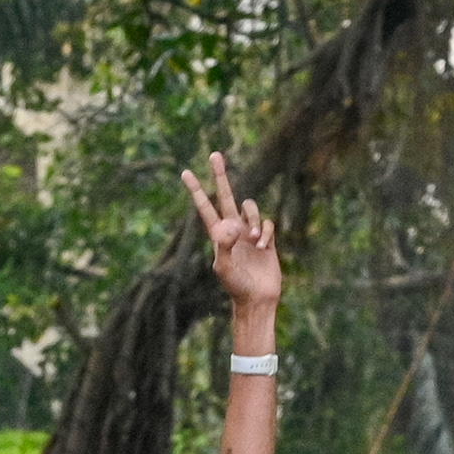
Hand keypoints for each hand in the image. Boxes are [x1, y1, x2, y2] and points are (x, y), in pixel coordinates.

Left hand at [185, 152, 279, 317]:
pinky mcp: (267, 239)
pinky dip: (266, 231)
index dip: (195, 190)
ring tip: (255, 242)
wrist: (257, 299)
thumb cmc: (237, 286)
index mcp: (218, 234)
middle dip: (220, 176)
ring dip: (254, 220)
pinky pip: (267, 223)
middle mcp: (232, 228)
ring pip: (250, 207)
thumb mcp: (224, 267)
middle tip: (214, 155)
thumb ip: (224, 245)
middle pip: (225, 195)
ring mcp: (249, 232)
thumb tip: (231, 226)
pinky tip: (263, 247)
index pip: (204, 207)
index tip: (185, 173)